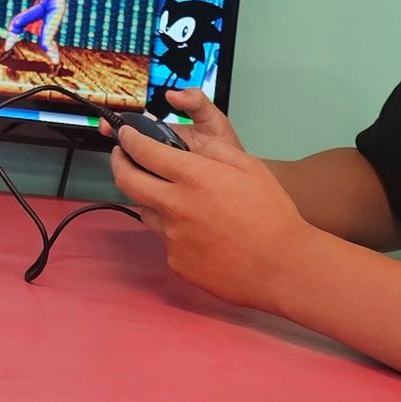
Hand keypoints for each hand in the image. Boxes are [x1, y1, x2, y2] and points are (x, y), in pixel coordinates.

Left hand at [110, 91, 310, 311]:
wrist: (282, 266)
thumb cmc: (272, 214)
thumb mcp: (249, 167)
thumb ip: (215, 151)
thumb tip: (192, 145)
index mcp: (193, 176)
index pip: (144, 151)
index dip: (129, 139)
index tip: (125, 135)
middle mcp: (175, 206)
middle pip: (127, 181)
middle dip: (118, 163)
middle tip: (120, 156)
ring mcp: (173, 237)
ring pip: (147, 212)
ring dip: (151, 199)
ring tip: (174, 198)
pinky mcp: (177, 262)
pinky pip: (167, 241)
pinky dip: (176, 232)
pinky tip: (201, 234)